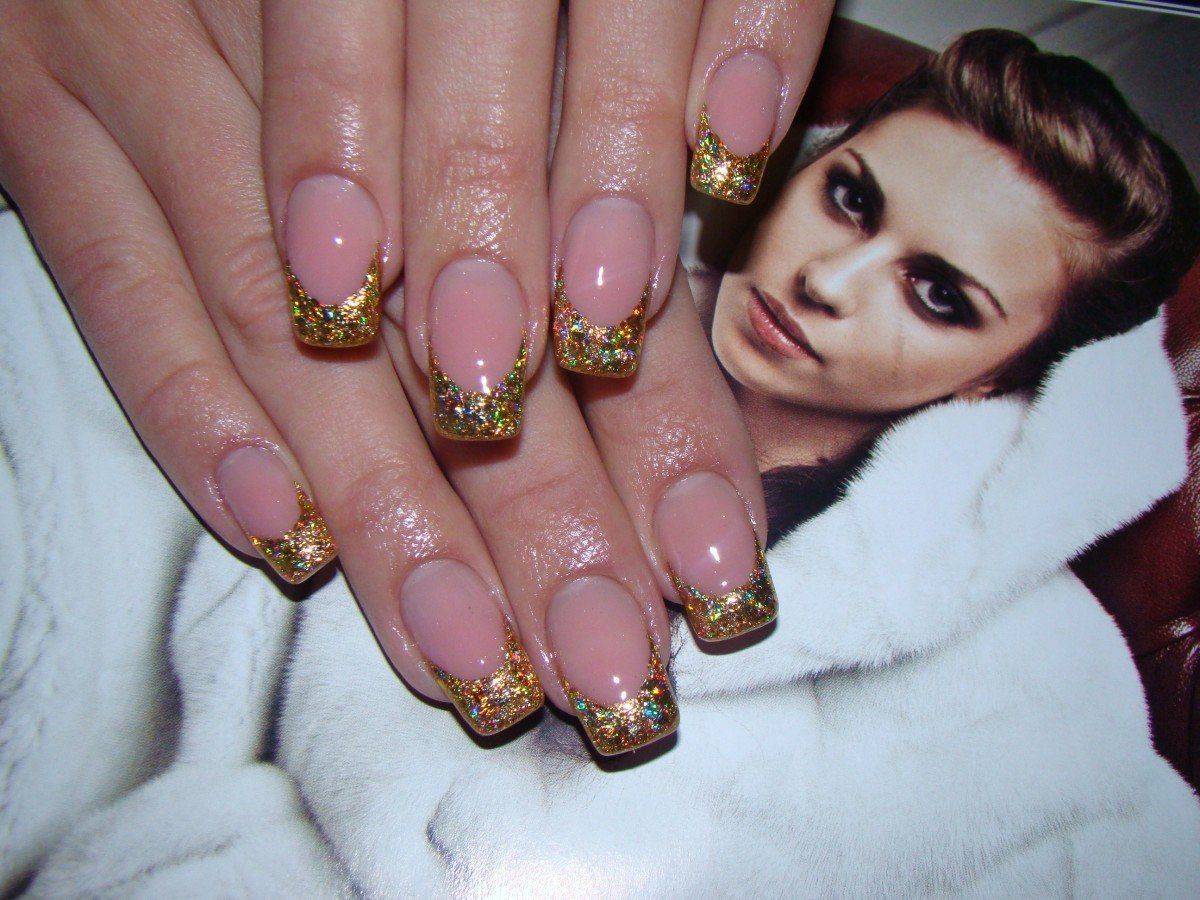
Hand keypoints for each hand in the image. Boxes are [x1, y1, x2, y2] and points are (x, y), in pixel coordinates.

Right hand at [0, 0, 831, 754]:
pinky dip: (190, 409)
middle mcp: (326, 55)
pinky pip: (111, 272)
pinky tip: (274, 528)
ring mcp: (162, 61)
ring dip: (384, 508)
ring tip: (462, 652)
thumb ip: (563, 170)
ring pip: (287, 332)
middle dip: (540, 516)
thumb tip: (641, 350)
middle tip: (603, 663)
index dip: (661, 435)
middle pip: (451, 330)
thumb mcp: (492, 39)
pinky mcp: (40, 94)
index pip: (588, 270)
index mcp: (471, 27)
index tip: (707, 574)